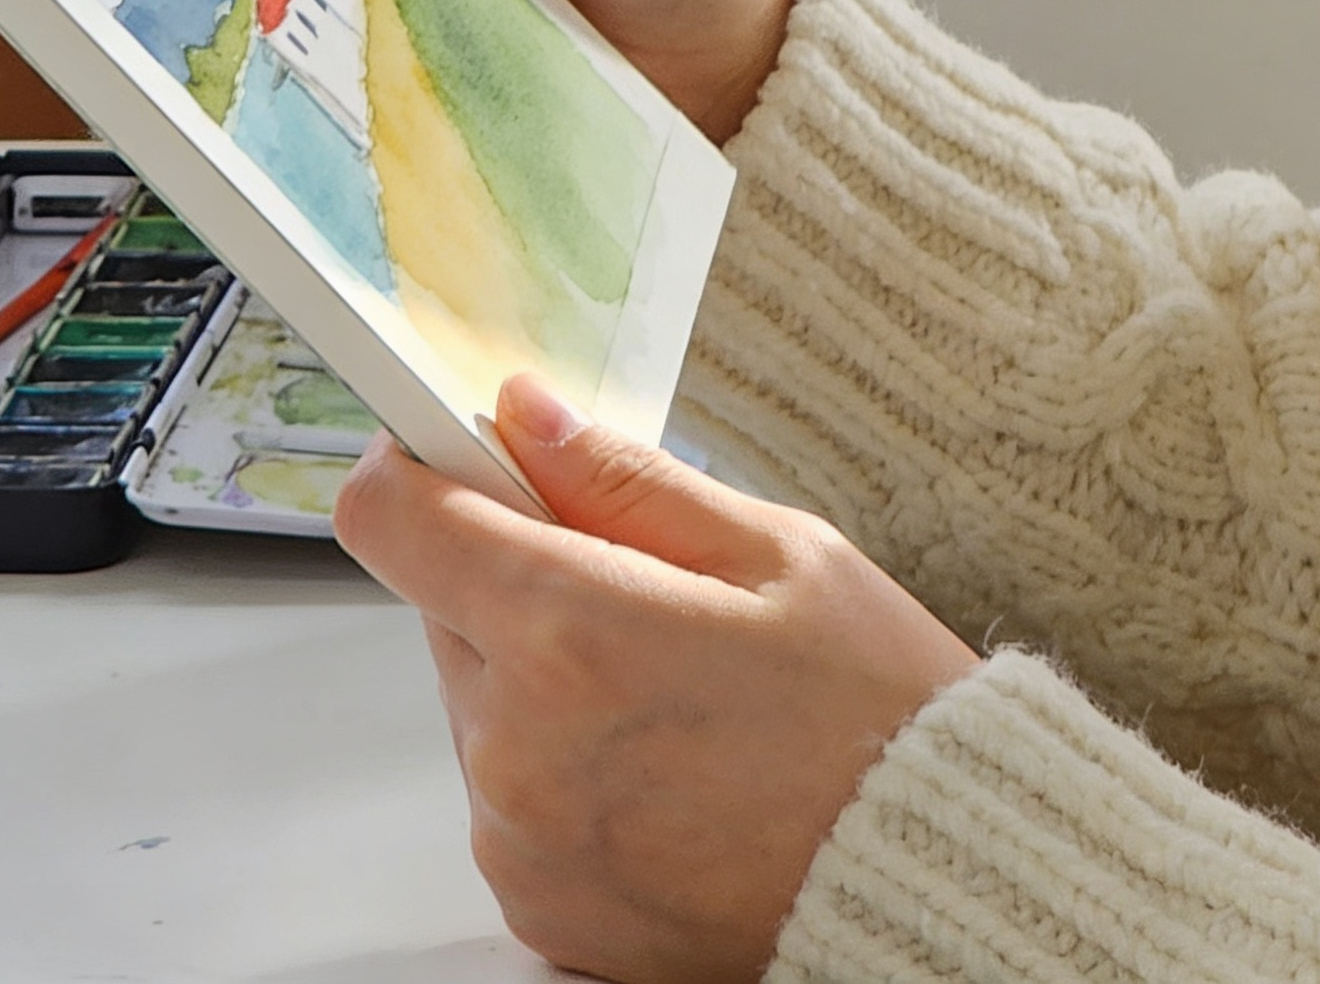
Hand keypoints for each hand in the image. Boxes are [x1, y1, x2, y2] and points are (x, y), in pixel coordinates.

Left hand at [339, 377, 978, 983]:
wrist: (922, 880)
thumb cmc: (872, 709)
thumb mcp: (775, 551)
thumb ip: (624, 481)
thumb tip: (525, 413)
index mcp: (572, 634)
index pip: (396, 520)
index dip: (419, 468)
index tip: (466, 454)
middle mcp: (517, 748)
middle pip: (447, 607)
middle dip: (521, 575)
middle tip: (647, 591)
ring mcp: (518, 840)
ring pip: (480, 703)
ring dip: (543, 677)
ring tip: (678, 695)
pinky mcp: (535, 907)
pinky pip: (510, 796)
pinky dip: (564, 766)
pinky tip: (668, 766)